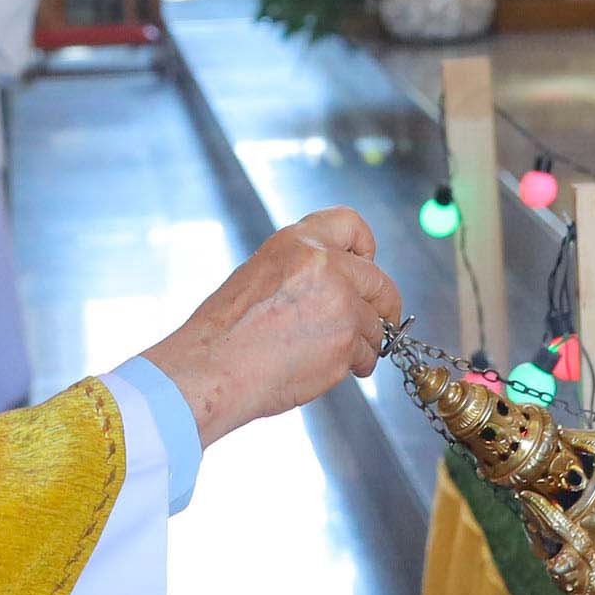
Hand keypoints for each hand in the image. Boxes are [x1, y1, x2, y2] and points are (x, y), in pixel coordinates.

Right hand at [141, 211, 403, 442]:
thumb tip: (342, 285)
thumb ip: (305, 271)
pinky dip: (356, 365)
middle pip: (379, 281)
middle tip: (379, 322)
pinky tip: (328, 369)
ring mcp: (341, 303)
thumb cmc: (226, 332)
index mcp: (298, 241)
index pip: (351, 225)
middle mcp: (325, 264)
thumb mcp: (262, 274)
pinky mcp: (347, 340)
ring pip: (375, 324)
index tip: (366, 267)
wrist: (212, 369)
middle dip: (382, 305)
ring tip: (331, 355)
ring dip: (363, 342)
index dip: (365, 249)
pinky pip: (367, 353)